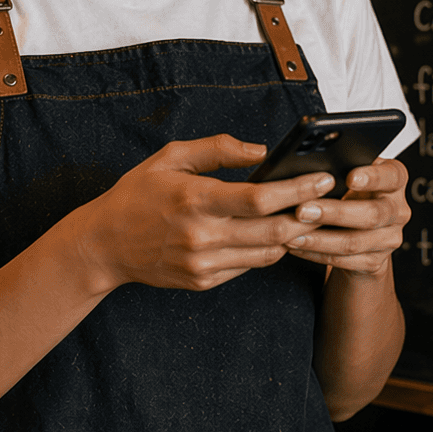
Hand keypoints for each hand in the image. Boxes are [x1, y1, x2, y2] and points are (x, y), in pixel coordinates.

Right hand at [70, 134, 337, 293]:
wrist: (104, 245)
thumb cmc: (138, 195)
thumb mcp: (170, 158)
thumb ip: (217, 150)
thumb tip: (261, 152)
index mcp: (194, 199)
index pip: (258, 199)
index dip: (297, 190)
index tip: (323, 179)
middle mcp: (201, 235)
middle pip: (273, 230)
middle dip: (307, 215)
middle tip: (328, 200)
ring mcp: (203, 263)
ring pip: (267, 253)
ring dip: (291, 235)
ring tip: (306, 216)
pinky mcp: (203, 281)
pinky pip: (248, 266)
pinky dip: (265, 250)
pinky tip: (272, 234)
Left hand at [285, 158, 409, 279]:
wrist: (357, 230)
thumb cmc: (349, 193)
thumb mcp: (348, 175)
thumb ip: (338, 170)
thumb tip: (306, 170)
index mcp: (394, 181)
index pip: (392, 176)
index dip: (372, 177)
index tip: (350, 178)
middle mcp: (397, 210)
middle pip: (372, 213)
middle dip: (334, 212)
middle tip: (303, 210)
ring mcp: (388, 238)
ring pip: (354, 241)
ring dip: (319, 238)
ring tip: (292, 233)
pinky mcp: (375, 261)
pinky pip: (344, 260)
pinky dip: (316, 253)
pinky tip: (297, 246)